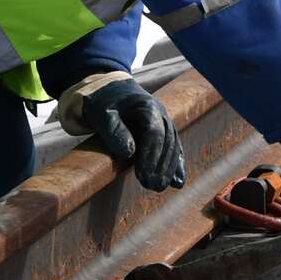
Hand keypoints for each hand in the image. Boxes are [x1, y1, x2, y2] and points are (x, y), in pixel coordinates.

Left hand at [63, 74, 185, 191]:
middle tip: (152, 186)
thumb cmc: (104, 103)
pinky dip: (176, 166)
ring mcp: (165, 123)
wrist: (110, 92)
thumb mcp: (102, 114)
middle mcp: (161, 114)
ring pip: (173, 146)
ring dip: (168, 169)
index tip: (142, 176)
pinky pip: (174, 149)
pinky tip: (177, 182)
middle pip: (167, 141)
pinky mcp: (163, 133)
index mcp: (147, 107)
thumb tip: (129, 153)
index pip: (154, 133)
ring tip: (159, 187)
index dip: (150, 155)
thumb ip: (114, 131)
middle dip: (161, 166)